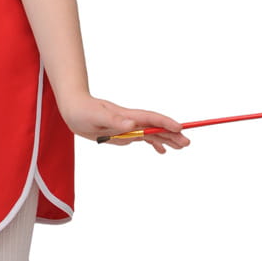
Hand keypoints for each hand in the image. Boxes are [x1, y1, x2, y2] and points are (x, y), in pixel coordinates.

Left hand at [59, 94, 190, 153]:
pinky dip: (154, 144)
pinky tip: (162, 151)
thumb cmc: (82, 111)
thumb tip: (132, 124)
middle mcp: (130, 120)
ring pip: (151, 134)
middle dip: (172, 133)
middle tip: (187, 142)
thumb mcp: (96, 116)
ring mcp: (128, 127)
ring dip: (166, 139)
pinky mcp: (123, 133)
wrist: (73, 109)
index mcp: (126, 116)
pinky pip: (142, 139)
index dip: (165, 123)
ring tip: (181, 146)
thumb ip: (114, 121)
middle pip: (155, 127)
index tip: (180, 128)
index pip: (150, 119)